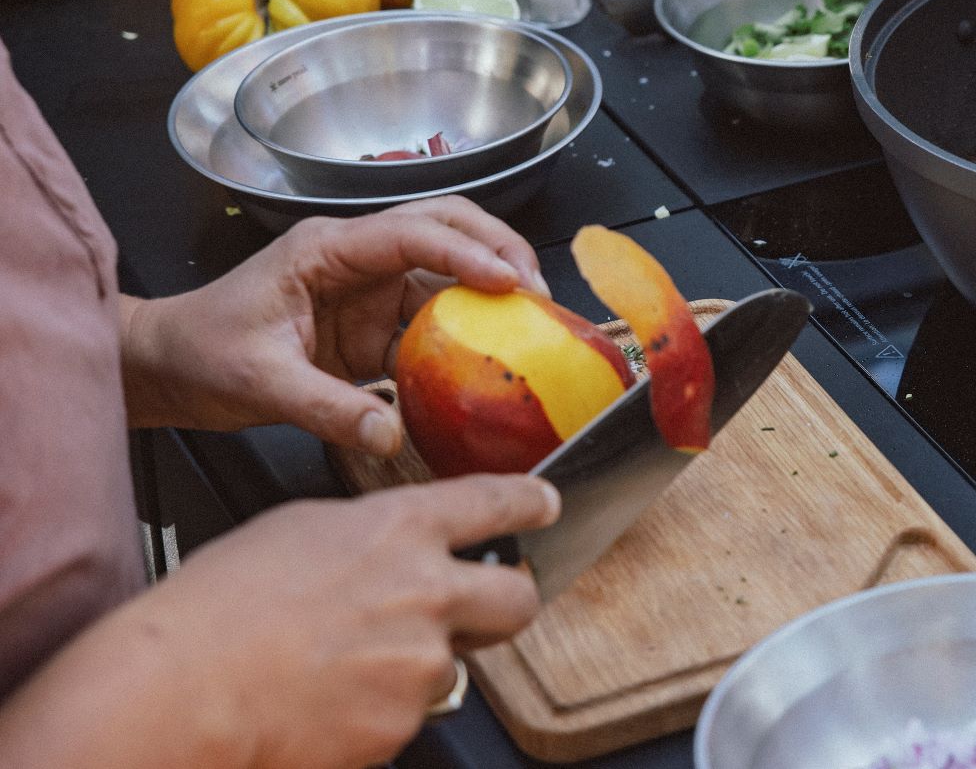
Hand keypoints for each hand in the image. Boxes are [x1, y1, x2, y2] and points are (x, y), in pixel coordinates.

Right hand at [0, 476, 557, 768]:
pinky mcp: (402, 725)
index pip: (495, 503)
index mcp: (400, 529)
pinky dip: (376, 713)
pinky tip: (325, 701)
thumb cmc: (215, 611)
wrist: (177, 694)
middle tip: (481, 608)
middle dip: (508, 600)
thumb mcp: (297, 530)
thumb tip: (394, 549)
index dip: (528, 503)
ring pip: (450, 665)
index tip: (545, 506)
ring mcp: (421, 663)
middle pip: (517, 598)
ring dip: (413, 667)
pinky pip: (406, 716)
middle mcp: (428, 592)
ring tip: (338, 667)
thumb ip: (370, 536)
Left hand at [123, 197, 548, 457]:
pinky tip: (493, 351)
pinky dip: (470, 327)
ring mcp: (369, 287)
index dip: (468, 253)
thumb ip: (327, 408)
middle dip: (499, 247)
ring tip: (532, 317)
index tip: (510, 281)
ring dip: (492, 284)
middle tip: (537, 288)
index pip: (413, 232)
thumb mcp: (259, 383)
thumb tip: (389, 434)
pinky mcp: (375, 321)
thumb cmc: (200, 353)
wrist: (168, 367)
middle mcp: (356, 257)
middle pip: (446, 226)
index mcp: (327, 250)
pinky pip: (435, 314)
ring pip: (449, 266)